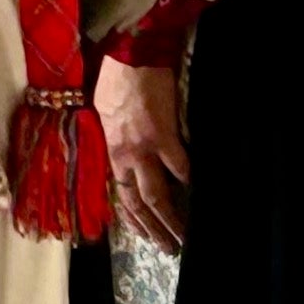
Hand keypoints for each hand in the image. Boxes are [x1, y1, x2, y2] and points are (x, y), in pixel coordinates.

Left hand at [95, 56, 188, 250]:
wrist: (131, 54)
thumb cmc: (115, 77)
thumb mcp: (103, 110)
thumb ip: (115, 137)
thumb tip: (125, 156)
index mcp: (109, 148)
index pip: (119, 194)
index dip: (133, 220)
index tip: (145, 236)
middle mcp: (124, 153)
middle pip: (138, 202)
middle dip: (154, 229)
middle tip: (170, 249)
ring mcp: (144, 147)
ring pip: (158, 195)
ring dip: (172, 220)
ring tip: (185, 238)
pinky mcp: (164, 136)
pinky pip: (180, 168)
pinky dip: (190, 183)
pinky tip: (199, 195)